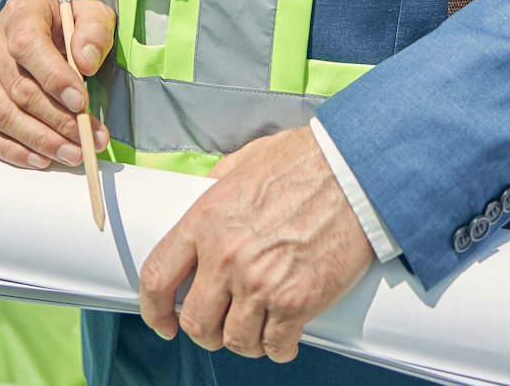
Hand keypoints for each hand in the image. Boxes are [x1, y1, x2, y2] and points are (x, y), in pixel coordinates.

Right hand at [0, 0, 112, 168]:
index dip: (55, 78)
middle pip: (19, 90)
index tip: (81, 103)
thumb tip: (85, 63)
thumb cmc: (65, 23)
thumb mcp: (90, 14)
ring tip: (72, 153)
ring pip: (2, 116)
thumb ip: (94, 32)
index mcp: (19, 14)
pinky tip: (40, 159)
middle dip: (58, 121)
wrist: (38, 24)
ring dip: (39, 141)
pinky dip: (12, 151)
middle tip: (87, 140)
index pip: (28, 47)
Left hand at [138, 126, 374, 362]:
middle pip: (196, 322)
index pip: (158, 277)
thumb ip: (216, 186)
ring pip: (236, 341)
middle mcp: (227, 257)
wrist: (355, 173)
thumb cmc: (306, 162)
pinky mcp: (297, 303)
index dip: (154, 309)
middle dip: (206, 330)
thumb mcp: (245, 162)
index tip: (163, 321)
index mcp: (206, 221)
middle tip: (220, 325)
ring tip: (257, 328)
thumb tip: (204, 198)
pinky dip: (279, 347)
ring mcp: (261, 284)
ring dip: (244, 340)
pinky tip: (284, 335)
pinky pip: (276, 346)